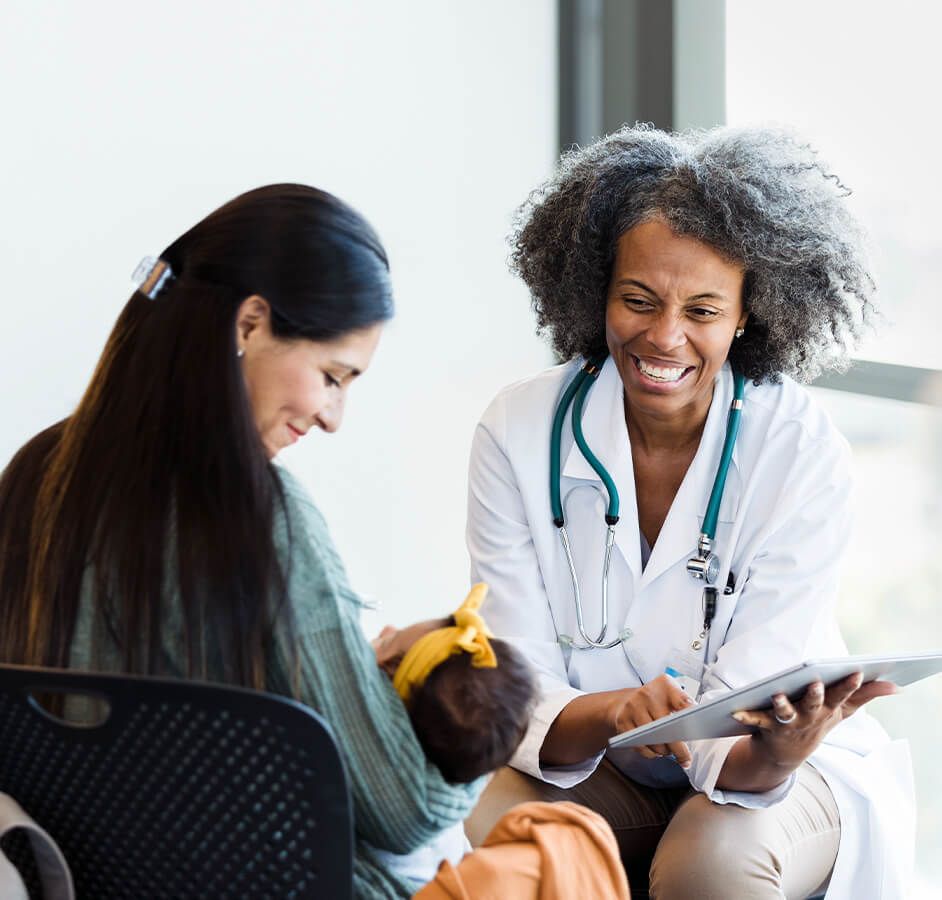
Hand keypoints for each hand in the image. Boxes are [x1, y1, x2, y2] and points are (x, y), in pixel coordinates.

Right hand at [609, 674, 695, 767]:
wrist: (627, 701)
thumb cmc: (656, 702)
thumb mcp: (672, 697)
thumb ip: (685, 709)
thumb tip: (700, 729)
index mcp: (665, 685)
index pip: (683, 702)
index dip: (692, 716)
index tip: (700, 728)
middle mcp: (647, 693)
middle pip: (668, 726)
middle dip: (679, 748)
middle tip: (686, 759)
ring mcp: (632, 706)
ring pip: (653, 740)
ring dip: (665, 751)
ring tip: (670, 752)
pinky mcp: (623, 721)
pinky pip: (640, 746)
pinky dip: (651, 753)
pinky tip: (656, 752)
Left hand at [731, 672, 899, 766]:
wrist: (786, 754)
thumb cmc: (816, 722)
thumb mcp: (842, 710)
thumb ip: (866, 695)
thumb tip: (896, 685)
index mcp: (827, 709)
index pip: (842, 695)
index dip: (850, 684)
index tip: (857, 671)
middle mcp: (809, 717)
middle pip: (813, 704)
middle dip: (816, 695)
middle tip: (817, 683)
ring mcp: (787, 723)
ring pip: (784, 713)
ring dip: (781, 705)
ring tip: (777, 695)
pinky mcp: (766, 726)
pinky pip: (755, 720)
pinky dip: (745, 717)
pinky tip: (735, 712)